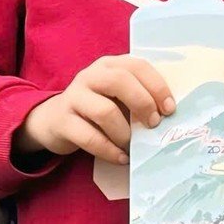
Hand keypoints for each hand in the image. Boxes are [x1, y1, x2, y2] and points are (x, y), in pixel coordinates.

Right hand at [16, 55, 175, 165]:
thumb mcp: (117, 96)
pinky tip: (121, 158)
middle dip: (142, 104)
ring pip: (105, 111)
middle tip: (153, 125)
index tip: (169, 109)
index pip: (137, 66)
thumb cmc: (96, 108)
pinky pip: (89, 137)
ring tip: (132, 145)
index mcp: (108, 66)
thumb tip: (169, 115)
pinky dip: (110, 150)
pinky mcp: (62, 121)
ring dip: (124, 133)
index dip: (157, 86)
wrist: (54, 121)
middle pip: (119, 81)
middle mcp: (89, 76)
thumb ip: (139, 96)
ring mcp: (73, 97)